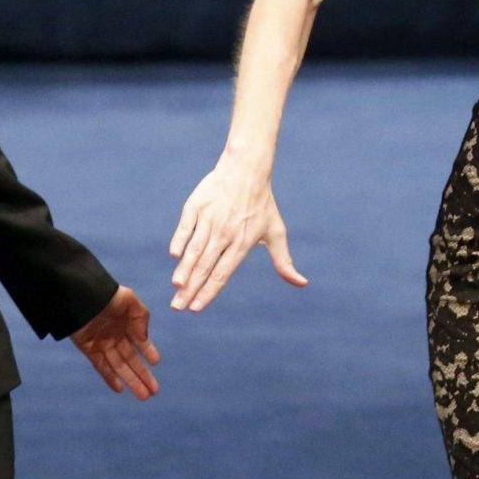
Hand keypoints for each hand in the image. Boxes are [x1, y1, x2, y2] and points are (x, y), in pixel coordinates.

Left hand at [71, 285, 161, 399]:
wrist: (81, 294)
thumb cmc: (106, 294)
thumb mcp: (130, 301)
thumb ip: (141, 318)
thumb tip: (144, 338)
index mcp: (126, 323)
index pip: (139, 342)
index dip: (148, 352)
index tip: (156, 363)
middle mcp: (115, 336)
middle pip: (131, 360)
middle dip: (142, 375)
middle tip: (154, 391)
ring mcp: (102, 344)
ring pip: (119, 367)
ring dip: (131, 381)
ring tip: (143, 396)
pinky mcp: (89, 349)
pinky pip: (101, 366)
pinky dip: (110, 378)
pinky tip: (120, 389)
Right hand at [168, 152, 308, 311]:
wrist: (246, 169)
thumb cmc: (262, 203)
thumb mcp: (276, 232)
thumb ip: (284, 261)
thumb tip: (302, 284)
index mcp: (243, 243)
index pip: (223, 274)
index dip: (209, 292)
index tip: (196, 308)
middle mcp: (225, 234)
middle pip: (206, 267)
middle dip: (190, 290)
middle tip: (177, 308)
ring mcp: (210, 219)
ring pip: (195, 250)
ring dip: (184, 270)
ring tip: (176, 287)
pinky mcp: (197, 206)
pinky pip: (186, 227)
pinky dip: (180, 241)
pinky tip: (175, 256)